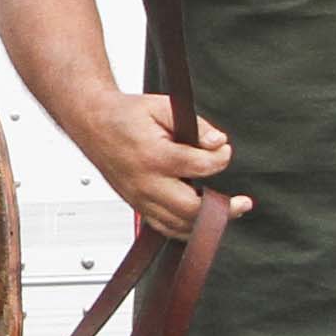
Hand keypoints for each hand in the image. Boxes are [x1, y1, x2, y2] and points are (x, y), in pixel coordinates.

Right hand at [63, 86, 241, 245]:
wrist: (93, 123)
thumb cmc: (125, 115)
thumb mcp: (162, 107)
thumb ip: (195, 124)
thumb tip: (218, 142)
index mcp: (154, 156)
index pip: (201, 166)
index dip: (221, 158)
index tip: (224, 150)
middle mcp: (146, 182)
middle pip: (191, 209)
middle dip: (222, 209)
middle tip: (242, 204)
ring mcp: (140, 198)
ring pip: (178, 225)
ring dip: (205, 223)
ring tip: (225, 212)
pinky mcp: (137, 205)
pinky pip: (163, 227)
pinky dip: (185, 229)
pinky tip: (200, 221)